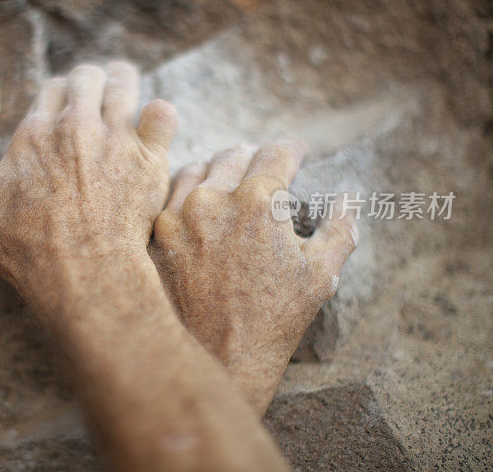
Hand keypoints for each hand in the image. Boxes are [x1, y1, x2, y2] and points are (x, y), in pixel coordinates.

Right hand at [0, 62, 176, 301]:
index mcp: (35, 133)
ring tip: (124, 82)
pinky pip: (163, 114)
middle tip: (96, 89)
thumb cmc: (25, 248)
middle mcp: (76, 126)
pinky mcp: (149, 158)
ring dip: (122, 80)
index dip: (59, 92)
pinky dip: (159, 114)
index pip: (52, 88)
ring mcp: (116, 139)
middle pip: (87, 77)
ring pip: (124, 85)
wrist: (83, 271)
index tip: (64, 103)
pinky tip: (155, 123)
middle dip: (90, 80)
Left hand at [150, 141, 357, 413]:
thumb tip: (350, 197)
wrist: (220, 357)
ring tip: (228, 176)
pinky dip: (186, 190)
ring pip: (198, 169)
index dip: (291, 150)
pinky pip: (168, 195)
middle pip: (236, 156)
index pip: (277, 154)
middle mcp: (214, 199)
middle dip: (255, 157)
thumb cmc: (275, 318)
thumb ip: (339, 227)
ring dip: (218, 168)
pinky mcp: (156, 234)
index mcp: (260, 202)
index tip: (296, 151)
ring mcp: (179, 215)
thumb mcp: (321, 273)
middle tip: (262, 162)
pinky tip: (195, 199)